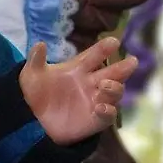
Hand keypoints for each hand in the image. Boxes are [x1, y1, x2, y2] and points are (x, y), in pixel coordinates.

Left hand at [19, 37, 139, 144]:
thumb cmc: (34, 93)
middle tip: (131, 61)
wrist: (31, 121)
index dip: (104, 48)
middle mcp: (91, 83)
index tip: (113, 41)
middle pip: (113, 73)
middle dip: (123, 67)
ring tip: (104, 86)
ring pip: (115, 92)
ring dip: (115, 88)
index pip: (95, 55)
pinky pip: (109, 115)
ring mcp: (95, 100)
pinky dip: (108, 110)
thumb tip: (39, 44)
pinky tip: (100, 106)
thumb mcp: (31, 75)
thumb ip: (36, 60)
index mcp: (78, 68)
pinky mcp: (95, 120)